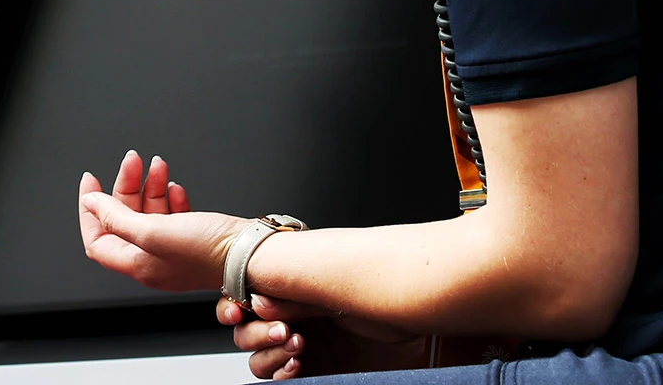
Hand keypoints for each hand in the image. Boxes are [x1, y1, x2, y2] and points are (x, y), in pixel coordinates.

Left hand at [77, 150, 243, 291]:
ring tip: (158, 165)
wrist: (251, 253)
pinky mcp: (193, 240)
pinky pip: (172, 216)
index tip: (91, 182)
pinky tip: (176, 187)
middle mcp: (153, 260)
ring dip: (151, 186)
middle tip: (133, 160)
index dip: (89, 211)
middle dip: (126, 187)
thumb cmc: (208, 249)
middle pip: (124, 220)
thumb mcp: (153, 231)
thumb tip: (90, 203)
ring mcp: (174, 250)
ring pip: (150, 213)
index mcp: (138, 265)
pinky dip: (170, 198)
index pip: (97, 240)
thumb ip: (116, 218)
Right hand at [220, 294, 425, 378]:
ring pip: (260, 358)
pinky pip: (282, 379)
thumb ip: (294, 293)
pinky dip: (281, 374)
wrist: (427, 334)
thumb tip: (258, 298)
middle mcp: (297, 316)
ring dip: (267, 354)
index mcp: (296, 288)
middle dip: (254, 331)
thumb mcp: (336, 287)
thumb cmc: (390, 299)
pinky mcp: (318, 373)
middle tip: (281, 328)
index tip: (238, 310)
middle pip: (246, 330)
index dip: (235, 304)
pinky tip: (296, 365)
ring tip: (295, 346)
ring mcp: (307, 348)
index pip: (247, 297)